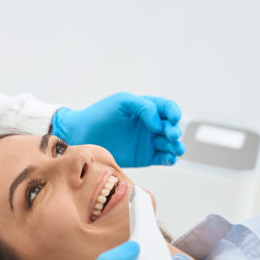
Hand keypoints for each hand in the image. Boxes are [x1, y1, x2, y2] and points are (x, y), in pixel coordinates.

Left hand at [52, 92, 184, 167]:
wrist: (83, 136)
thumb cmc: (100, 115)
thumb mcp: (122, 102)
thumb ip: (144, 107)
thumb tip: (158, 123)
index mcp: (148, 109)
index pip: (168, 108)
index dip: (174, 112)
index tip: (172, 118)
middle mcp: (151, 125)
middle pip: (172, 127)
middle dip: (174, 131)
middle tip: (170, 135)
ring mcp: (149, 142)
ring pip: (171, 144)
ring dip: (176, 146)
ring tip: (173, 148)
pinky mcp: (145, 157)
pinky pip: (163, 158)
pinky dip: (169, 158)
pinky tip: (168, 158)